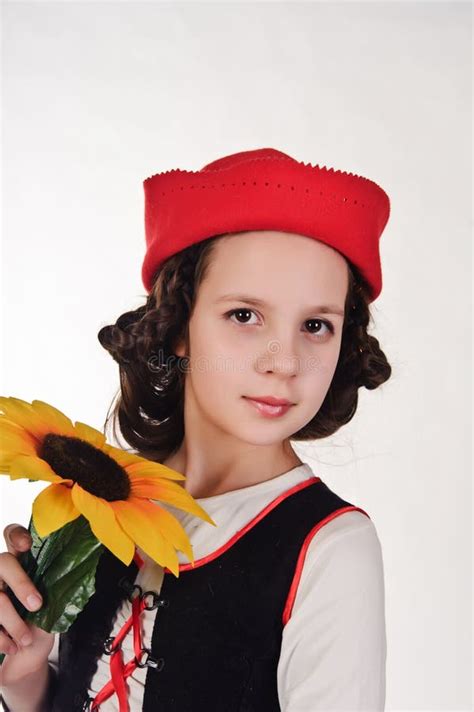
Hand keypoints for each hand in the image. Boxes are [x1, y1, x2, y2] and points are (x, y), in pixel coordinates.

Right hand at [0, 524, 54, 685]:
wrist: (26, 657)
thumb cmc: (40, 625)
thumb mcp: (52, 605)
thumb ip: (54, 588)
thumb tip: (73, 575)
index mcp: (20, 563)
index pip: (12, 535)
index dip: (16, 535)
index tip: (27, 544)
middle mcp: (0, 573)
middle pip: (3, 562)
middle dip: (20, 583)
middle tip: (37, 605)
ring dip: (12, 622)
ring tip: (25, 639)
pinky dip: (0, 638)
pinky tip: (12, 646)